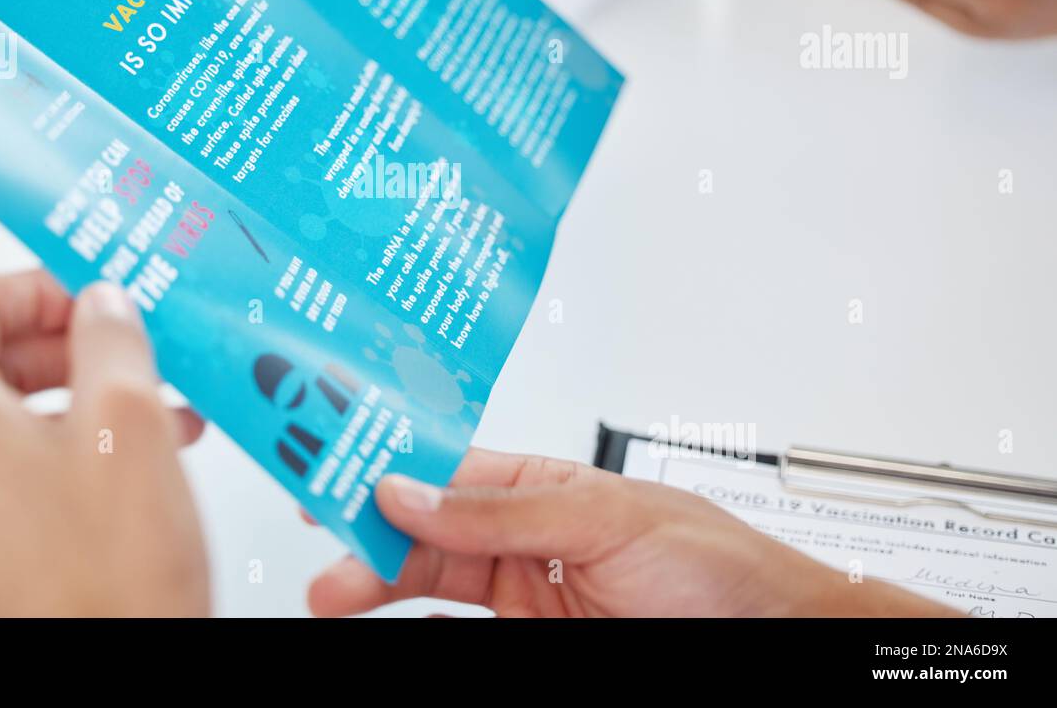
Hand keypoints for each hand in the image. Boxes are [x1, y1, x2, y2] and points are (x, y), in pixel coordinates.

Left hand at [0, 270, 209, 615]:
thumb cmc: (111, 583)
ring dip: (73, 410)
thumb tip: (101, 303)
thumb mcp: (132, 422)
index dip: (40, 286)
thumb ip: (112, 337)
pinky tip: (122, 484)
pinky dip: (54, 465)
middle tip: (135, 360)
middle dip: (69, 354)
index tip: (94, 297)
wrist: (105, 701)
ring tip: (152, 426)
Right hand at [308, 448, 958, 616]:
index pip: (445, 465)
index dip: (384, 460)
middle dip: (367, 527)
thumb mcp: (607, 519)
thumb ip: (504, 511)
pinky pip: (452, 621)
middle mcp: (525, 528)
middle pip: (423, 522)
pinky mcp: (528, 630)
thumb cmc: (719, 564)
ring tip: (334, 591)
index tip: (330, 462)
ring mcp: (522, 584)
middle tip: (323, 544)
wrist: (773, 636)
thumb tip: (413, 491)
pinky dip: (409, 615)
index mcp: (542, 480)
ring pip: (427, 572)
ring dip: (375, 577)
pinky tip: (375, 612)